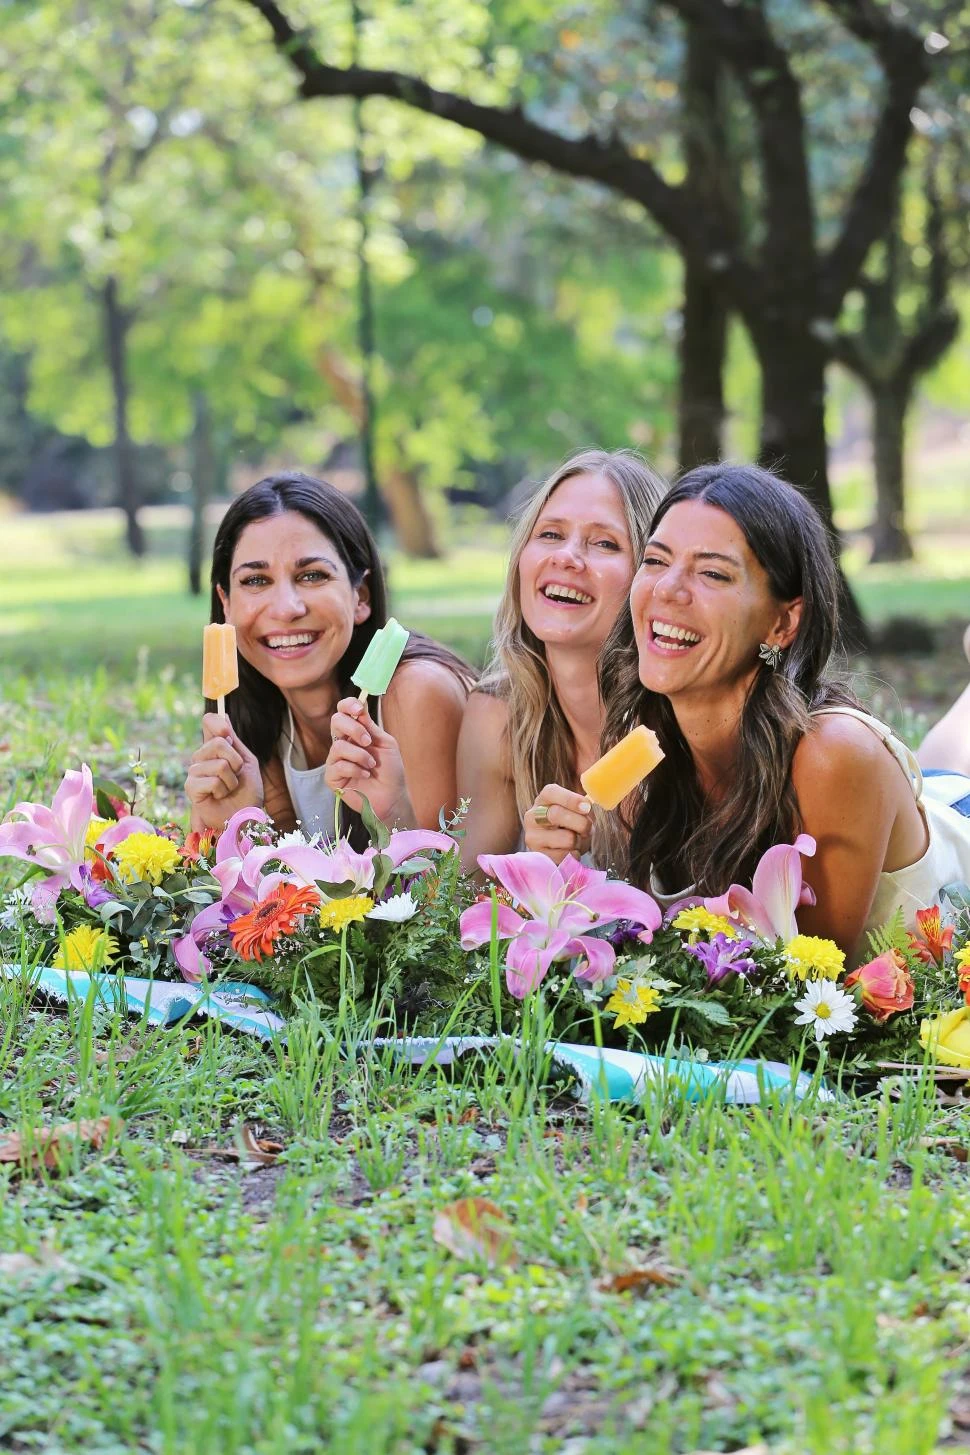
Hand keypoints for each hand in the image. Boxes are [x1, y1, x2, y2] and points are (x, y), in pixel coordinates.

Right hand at [185, 714, 263, 830]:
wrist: (245, 816)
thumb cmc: (247, 792)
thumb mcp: (246, 762)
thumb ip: (234, 741)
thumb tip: (224, 714)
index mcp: (215, 748)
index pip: (209, 722)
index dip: (217, 722)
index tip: (226, 733)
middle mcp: (201, 756)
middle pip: (217, 742)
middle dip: (236, 761)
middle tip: (236, 775)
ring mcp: (194, 771)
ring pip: (219, 764)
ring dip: (232, 781)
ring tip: (228, 790)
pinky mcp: (191, 788)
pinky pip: (212, 780)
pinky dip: (223, 790)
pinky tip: (219, 797)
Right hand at [325, 697, 411, 825]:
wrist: (392, 796)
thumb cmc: (390, 771)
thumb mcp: (385, 744)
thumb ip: (371, 727)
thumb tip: (360, 707)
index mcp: (356, 732)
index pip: (344, 711)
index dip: (348, 705)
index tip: (359, 709)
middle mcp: (344, 743)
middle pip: (336, 721)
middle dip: (354, 729)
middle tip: (369, 741)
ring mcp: (336, 760)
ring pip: (338, 746)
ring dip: (360, 755)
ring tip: (372, 765)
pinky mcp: (333, 778)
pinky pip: (338, 766)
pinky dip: (355, 770)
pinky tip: (366, 776)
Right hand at [523, 784, 592, 863]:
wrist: (561, 848)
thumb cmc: (572, 824)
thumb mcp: (577, 811)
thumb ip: (583, 807)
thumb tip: (586, 807)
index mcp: (543, 799)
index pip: (551, 792)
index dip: (571, 799)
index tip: (586, 807)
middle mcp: (533, 816)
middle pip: (557, 814)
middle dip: (581, 823)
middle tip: (589, 829)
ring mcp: (533, 837)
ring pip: (566, 838)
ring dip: (579, 842)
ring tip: (577, 841)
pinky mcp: (539, 856)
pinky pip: (565, 856)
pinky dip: (574, 855)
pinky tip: (570, 851)